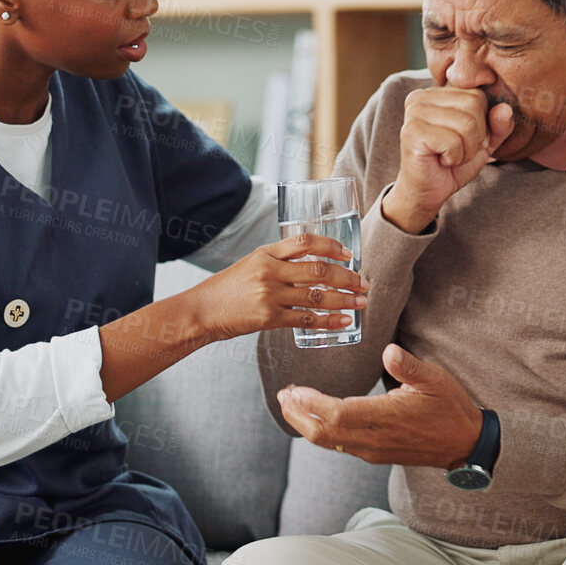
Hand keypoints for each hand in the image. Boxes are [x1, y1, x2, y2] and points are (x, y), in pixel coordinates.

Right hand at [184, 233, 367, 342]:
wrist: (201, 311)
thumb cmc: (227, 289)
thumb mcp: (251, 265)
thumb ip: (277, 263)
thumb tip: (310, 267)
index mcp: (266, 253)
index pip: (305, 241)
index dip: (332, 246)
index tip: (349, 255)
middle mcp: (270, 270)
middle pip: (319, 270)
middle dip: (347, 277)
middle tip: (364, 283)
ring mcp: (270, 294)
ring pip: (318, 295)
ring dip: (345, 299)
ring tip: (361, 302)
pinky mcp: (269, 318)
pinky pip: (307, 319)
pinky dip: (329, 321)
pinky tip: (343, 322)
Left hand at [278, 345, 480, 468]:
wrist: (465, 444)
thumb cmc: (450, 408)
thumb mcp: (435, 379)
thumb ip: (408, 366)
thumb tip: (388, 351)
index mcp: (385, 417)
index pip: (337, 414)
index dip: (310, 403)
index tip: (294, 389)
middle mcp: (374, 438)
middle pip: (323, 433)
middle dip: (297, 415)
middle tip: (283, 396)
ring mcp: (373, 450)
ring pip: (328, 442)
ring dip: (305, 424)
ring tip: (291, 405)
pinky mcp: (375, 454)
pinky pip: (339, 446)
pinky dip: (320, 431)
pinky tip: (314, 418)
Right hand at [384, 88, 514, 233]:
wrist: (427, 192)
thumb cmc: (452, 163)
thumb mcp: (484, 142)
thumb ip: (499, 124)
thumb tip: (505, 109)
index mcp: (435, 93)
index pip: (477, 95)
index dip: (481, 123)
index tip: (463, 139)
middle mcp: (420, 97)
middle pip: (473, 105)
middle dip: (474, 137)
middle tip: (456, 150)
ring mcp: (414, 113)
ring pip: (466, 124)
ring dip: (466, 150)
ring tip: (449, 156)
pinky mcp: (412, 133)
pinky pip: (453, 142)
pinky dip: (455, 158)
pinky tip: (441, 160)